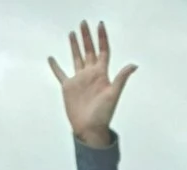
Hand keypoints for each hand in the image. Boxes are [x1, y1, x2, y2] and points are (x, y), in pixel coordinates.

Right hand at [49, 21, 134, 148]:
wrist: (90, 128)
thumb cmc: (103, 114)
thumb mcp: (114, 94)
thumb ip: (121, 78)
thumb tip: (134, 65)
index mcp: (102, 74)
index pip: (103, 51)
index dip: (102, 38)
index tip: (99, 25)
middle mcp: (91, 74)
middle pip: (89, 50)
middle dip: (86, 37)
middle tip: (83, 23)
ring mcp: (79, 80)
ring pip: (76, 58)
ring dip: (75, 46)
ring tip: (72, 34)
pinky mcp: (69, 87)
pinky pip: (61, 74)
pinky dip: (56, 66)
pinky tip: (52, 58)